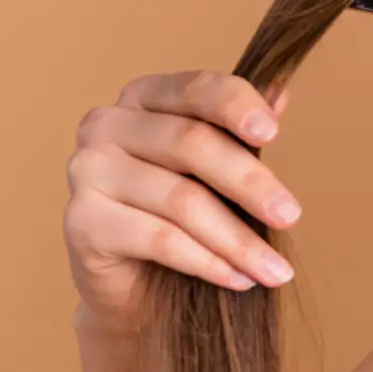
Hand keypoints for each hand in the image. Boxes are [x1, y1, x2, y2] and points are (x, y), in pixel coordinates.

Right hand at [63, 71, 300, 327]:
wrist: (132, 282)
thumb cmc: (179, 211)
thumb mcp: (217, 169)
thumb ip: (242, 132)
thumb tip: (281, 95)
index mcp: (143, 96)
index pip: (196, 89)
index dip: (236, 107)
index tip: (273, 134)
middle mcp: (107, 124)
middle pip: (191, 144)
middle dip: (250, 184)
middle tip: (291, 218)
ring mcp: (88, 171)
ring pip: (181, 199)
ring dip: (237, 239)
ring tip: (275, 270)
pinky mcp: (82, 221)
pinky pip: (159, 239)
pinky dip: (207, 262)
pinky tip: (239, 278)